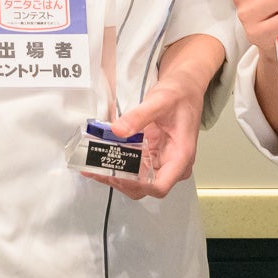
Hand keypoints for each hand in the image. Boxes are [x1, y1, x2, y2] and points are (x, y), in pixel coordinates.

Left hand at [94, 71, 208, 199]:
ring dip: (115, 175)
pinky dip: (117, 166)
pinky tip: (100, 158)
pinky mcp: (150, 156)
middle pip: (145, 187)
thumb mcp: (160, 101)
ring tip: (94, 164)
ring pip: (136, 181)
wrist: (183, 89)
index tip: (117, 174)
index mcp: (180, 157)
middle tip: (98, 168)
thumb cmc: (180, 96)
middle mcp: (171, 166)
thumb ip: (139, 116)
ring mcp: (160, 162)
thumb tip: (117, 130)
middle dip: (120, 181)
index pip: (160, 186)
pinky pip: (133, 168)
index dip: (137, 185)